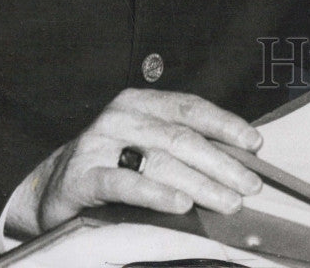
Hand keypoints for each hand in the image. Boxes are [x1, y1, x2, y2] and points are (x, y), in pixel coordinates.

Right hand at [6, 90, 262, 237]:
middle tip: (251, 186)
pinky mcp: (83, 176)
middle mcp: (122, 116)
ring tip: (229, 202)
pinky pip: (126, 184)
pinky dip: (157, 195)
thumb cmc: (112, 164)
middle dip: (222, 163)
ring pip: (160, 161)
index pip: (191, 108)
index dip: (226, 124)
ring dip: (200, 184)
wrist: (53, 188)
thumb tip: (238, 159)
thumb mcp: (145, 144)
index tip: (256, 144)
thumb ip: (181, 144)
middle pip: (182, 137)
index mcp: (141, 102)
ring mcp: (100, 143)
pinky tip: (181, 206)